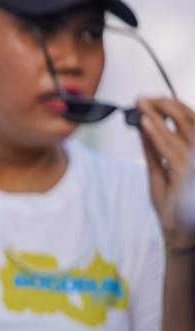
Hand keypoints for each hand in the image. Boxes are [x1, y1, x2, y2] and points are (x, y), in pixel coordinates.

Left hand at [136, 96, 194, 247]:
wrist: (178, 232)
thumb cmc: (172, 204)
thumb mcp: (160, 171)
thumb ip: (153, 148)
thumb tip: (142, 125)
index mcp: (194, 151)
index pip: (189, 119)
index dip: (172, 105)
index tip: (151, 98)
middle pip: (187, 119)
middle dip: (164, 105)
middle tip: (142, 98)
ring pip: (178, 131)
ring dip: (157, 115)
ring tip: (140, 105)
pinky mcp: (186, 174)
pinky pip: (170, 149)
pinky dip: (156, 134)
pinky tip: (145, 124)